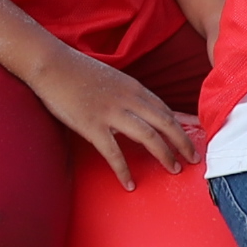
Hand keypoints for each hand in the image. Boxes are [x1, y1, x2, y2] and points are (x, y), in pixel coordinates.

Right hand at [27, 47, 198, 189]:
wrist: (51, 64)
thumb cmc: (77, 71)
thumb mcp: (112, 79)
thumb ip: (127, 95)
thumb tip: (140, 111)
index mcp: (133, 87)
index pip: (165, 109)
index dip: (182, 125)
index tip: (195, 137)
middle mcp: (128, 99)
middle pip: (165, 122)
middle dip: (182, 142)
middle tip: (194, 159)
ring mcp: (110, 112)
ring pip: (148, 136)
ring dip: (164, 154)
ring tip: (173, 169)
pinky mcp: (91, 125)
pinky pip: (113, 152)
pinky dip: (123, 170)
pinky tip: (129, 183)